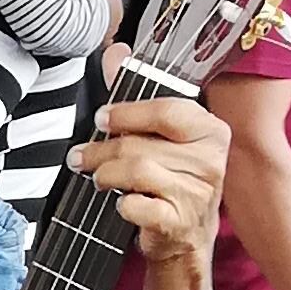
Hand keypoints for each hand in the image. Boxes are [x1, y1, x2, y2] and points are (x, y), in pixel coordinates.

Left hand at [70, 91, 225, 275]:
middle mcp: (210, 159)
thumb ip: (137, 98)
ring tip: (97, 178)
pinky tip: (123, 203)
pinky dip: (122, 204)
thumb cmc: (171, 182)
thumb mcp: (161, 138)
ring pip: (136, 172)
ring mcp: (198, 192)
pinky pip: (137, 206)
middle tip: (80, 157)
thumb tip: (117, 52)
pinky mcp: (180, 222)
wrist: (185, 237)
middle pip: (141, 144)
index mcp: (210, 130)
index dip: (128, 113)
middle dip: (100, 151)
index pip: (168, 111)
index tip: (102, 118)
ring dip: (105, 175)